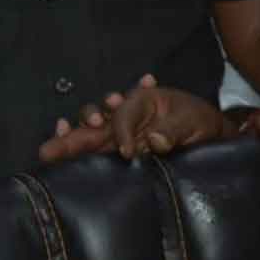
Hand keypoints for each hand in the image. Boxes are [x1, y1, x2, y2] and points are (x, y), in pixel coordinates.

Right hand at [37, 75, 229, 161]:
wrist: (209, 134)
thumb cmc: (198, 121)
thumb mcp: (190, 120)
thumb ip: (173, 129)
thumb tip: (155, 141)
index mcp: (138, 101)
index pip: (121, 116)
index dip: (120, 132)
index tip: (128, 152)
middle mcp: (122, 115)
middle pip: (91, 124)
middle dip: (71, 136)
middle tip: (50, 150)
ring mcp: (118, 133)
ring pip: (87, 137)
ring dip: (73, 141)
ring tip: (54, 148)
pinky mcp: (121, 151)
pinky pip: (96, 151)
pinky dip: (78, 155)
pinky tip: (54, 158)